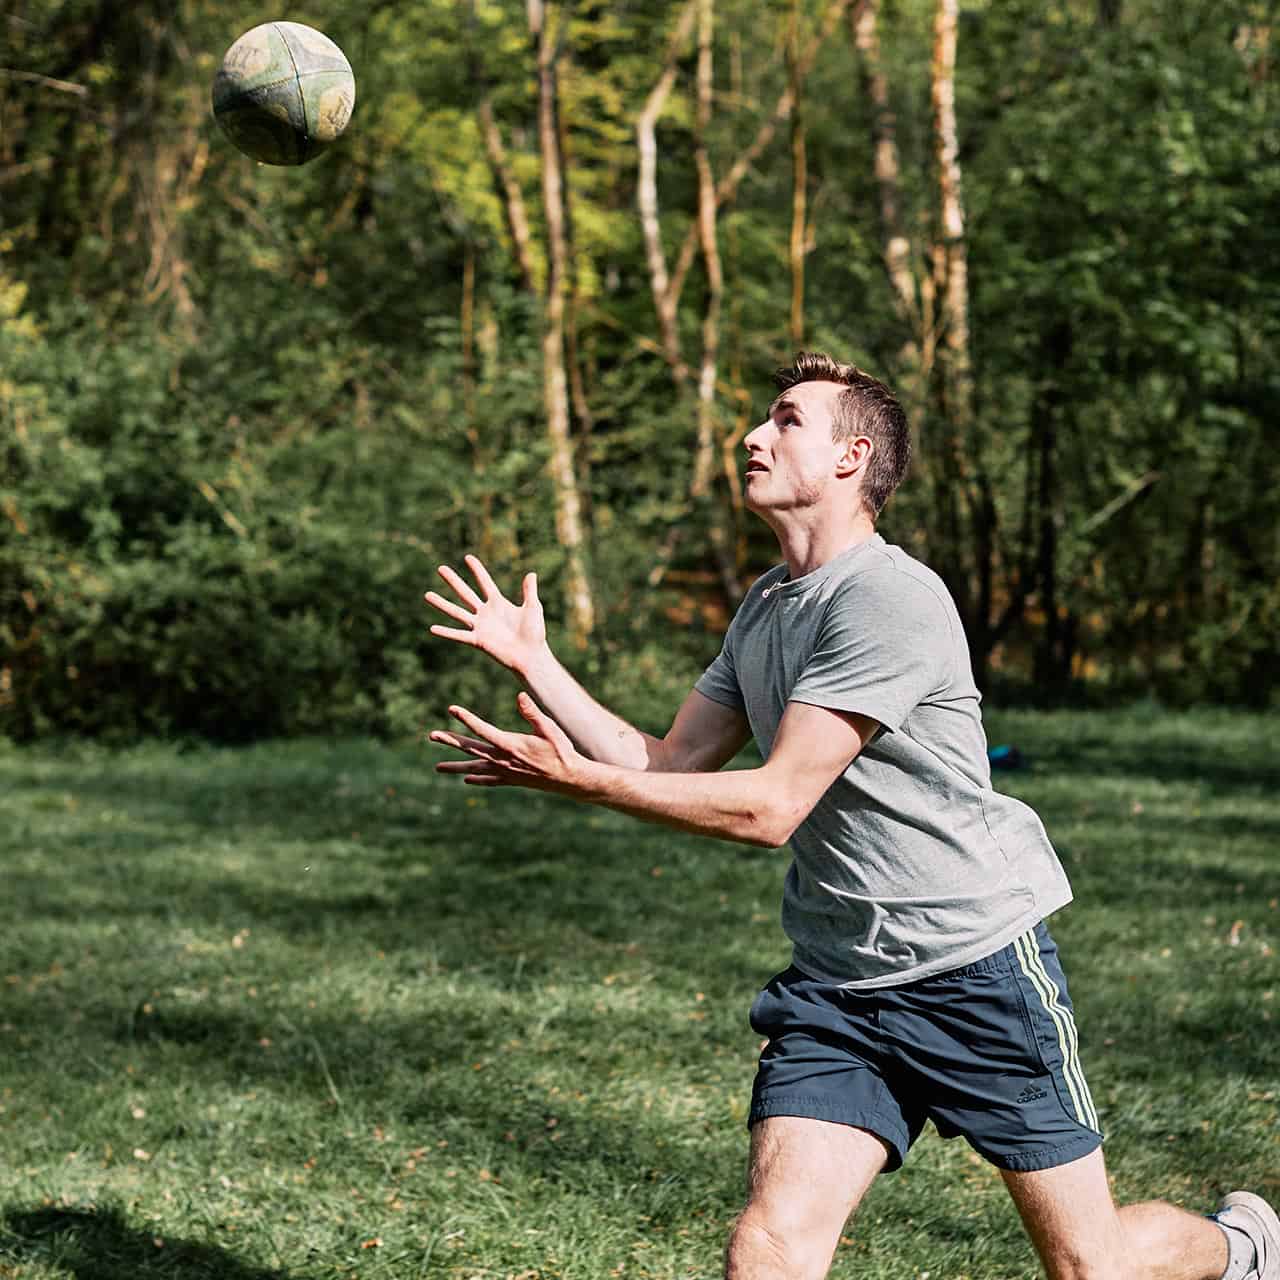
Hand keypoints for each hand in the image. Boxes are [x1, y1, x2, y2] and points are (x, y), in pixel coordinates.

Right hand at [424, 555, 546, 673]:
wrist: (531, 655)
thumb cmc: (534, 633)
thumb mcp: (533, 608)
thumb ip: (529, 591)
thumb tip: (531, 573)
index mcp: (498, 603)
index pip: (485, 582)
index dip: (477, 570)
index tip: (467, 557)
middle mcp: (485, 613)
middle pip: (465, 593)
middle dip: (453, 580)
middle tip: (440, 568)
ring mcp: (480, 626)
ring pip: (457, 612)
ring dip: (441, 604)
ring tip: (426, 594)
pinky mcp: (478, 641)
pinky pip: (459, 635)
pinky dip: (446, 632)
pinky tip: (432, 628)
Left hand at [430, 692, 586, 792]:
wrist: (569, 777)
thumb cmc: (561, 750)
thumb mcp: (548, 728)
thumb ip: (532, 712)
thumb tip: (519, 696)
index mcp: (511, 744)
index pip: (482, 730)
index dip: (466, 718)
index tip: (452, 709)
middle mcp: (503, 760)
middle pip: (471, 749)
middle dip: (451, 741)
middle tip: (432, 735)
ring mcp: (506, 772)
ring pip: (475, 768)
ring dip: (456, 766)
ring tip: (438, 768)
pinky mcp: (512, 780)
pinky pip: (489, 781)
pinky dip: (477, 779)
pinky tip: (466, 779)